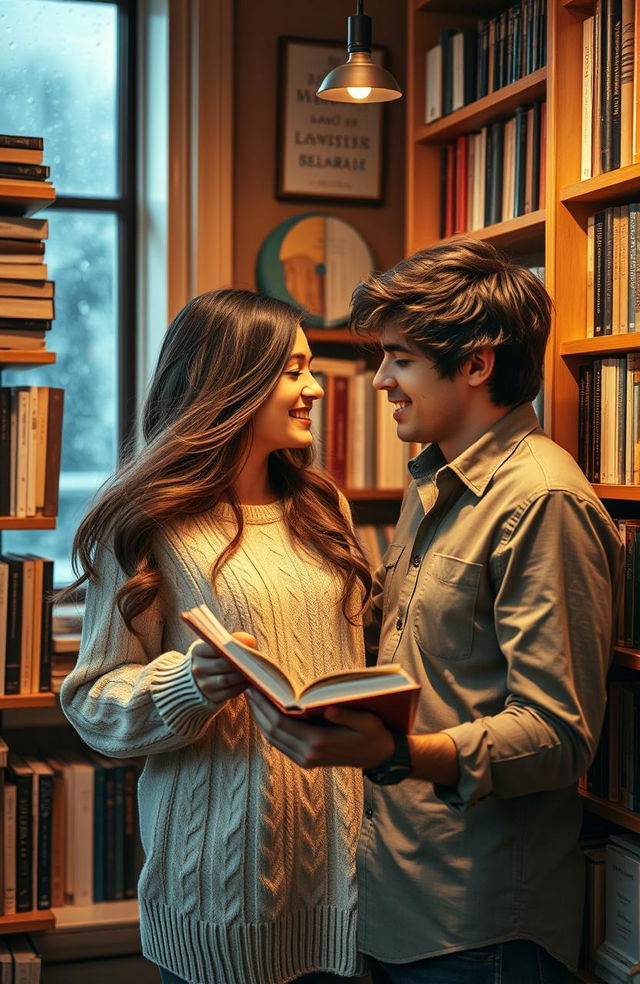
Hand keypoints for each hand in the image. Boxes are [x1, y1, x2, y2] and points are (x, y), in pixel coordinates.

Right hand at [191, 631, 255, 703]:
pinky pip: (229, 692)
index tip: (244, 646)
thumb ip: (235, 640)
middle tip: (253, 660)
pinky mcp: (212, 697)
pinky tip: (249, 681)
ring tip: (253, 671)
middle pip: (221, 664)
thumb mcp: (221, 645)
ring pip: (226, 680)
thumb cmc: (217, 656)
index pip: (213, 647)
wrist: (204, 678)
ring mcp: (203, 685)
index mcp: (197, 652)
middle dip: (239, 662)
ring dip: (242, 675)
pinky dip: (241, 686)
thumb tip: (251, 640)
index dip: (230, 647)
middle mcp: (197, 669)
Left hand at [247, 689, 394, 768]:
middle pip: (273, 732)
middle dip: (258, 710)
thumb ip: (348, 716)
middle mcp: (308, 754)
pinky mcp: (306, 760)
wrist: (379, 757)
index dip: (265, 706)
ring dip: (261, 719)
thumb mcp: (367, 721)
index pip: (282, 724)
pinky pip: (281, 744)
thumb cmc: (374, 733)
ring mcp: (306, 759)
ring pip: (273, 740)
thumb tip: (328, 709)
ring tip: (253, 698)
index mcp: (320, 742)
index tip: (255, 688)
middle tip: (248, 689)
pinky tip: (266, 712)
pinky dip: (270, 728)